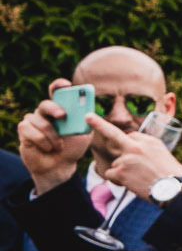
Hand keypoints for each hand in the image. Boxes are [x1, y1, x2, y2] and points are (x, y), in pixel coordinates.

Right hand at [16, 79, 88, 194]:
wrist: (59, 166)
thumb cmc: (72, 148)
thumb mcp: (84, 134)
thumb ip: (87, 122)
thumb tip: (89, 112)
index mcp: (60, 109)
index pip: (57, 92)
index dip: (59, 86)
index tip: (66, 84)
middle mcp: (45, 113)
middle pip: (45, 104)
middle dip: (54, 108)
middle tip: (62, 116)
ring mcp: (32, 120)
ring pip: (40, 121)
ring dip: (53, 136)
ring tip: (59, 146)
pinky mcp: (24, 130)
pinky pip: (31, 131)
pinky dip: (43, 142)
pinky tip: (47, 148)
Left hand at [83, 117, 181, 197]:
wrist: (173, 189)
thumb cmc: (172, 175)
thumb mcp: (163, 155)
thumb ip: (147, 149)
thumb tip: (135, 149)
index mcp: (149, 141)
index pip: (132, 135)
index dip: (130, 142)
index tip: (113, 130)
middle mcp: (136, 146)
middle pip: (114, 135)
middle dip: (99, 124)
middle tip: (88, 116)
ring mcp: (126, 158)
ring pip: (115, 162)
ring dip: (123, 171)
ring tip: (139, 178)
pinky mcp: (120, 171)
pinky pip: (110, 174)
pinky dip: (117, 179)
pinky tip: (130, 183)